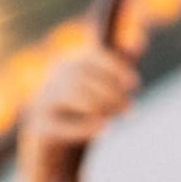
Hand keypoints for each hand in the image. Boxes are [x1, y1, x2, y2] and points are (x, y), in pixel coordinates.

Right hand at [19, 45, 139, 176]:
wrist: (52, 138)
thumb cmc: (82, 107)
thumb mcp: (100, 84)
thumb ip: (118, 64)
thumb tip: (140, 43)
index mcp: (70, 64)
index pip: (93, 57)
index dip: (115, 68)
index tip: (134, 83)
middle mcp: (54, 78)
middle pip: (83, 77)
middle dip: (111, 91)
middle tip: (130, 107)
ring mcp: (44, 100)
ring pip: (73, 96)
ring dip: (101, 105)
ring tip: (120, 115)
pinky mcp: (40, 124)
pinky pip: (62, 124)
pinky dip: (84, 126)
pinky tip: (104, 128)